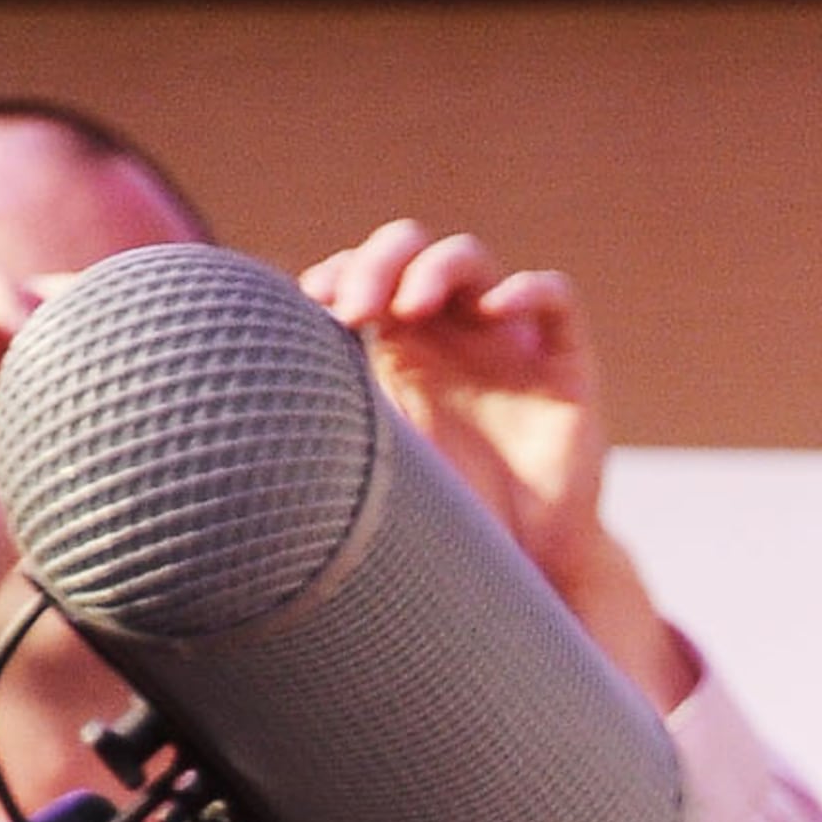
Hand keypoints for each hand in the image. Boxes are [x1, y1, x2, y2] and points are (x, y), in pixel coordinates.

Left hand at [301, 224, 696, 705]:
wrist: (529, 571)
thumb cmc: (450, 523)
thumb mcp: (380, 465)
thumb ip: (337, 419)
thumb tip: (257, 393)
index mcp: (400, 342)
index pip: (366, 273)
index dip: (340, 273)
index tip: (315, 304)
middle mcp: (451, 327)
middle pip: (410, 250)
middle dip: (379, 264)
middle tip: (356, 307)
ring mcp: (506, 337)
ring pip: (471, 260)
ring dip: (436, 269)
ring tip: (412, 306)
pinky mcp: (565, 360)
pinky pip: (553, 296)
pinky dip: (526, 290)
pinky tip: (496, 311)